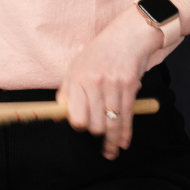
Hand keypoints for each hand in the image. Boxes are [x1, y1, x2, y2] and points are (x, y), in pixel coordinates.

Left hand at [56, 8, 163, 158]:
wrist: (128, 37)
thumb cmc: (98, 54)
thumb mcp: (75, 68)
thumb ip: (66, 94)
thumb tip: (59, 118)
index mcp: (77, 78)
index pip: (75, 114)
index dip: (78, 124)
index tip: (81, 126)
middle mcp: (94, 83)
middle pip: (94, 123)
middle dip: (96, 132)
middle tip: (97, 132)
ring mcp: (113, 86)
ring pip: (112, 123)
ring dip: (112, 141)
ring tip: (111, 152)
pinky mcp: (130, 88)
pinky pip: (127, 117)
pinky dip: (125, 133)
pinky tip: (123, 143)